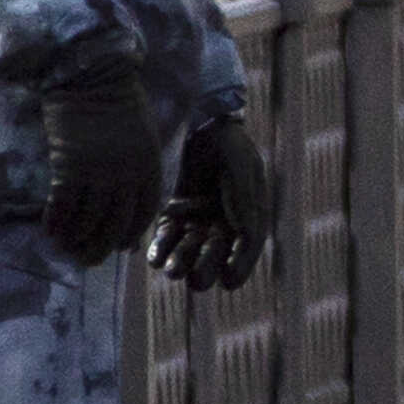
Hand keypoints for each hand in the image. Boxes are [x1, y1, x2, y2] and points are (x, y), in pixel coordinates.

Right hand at [37, 51, 165, 266]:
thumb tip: (127, 189)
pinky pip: (63, 206)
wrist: (90, 74)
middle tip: (90, 257)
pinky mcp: (69, 168)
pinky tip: (50, 231)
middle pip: (116, 224)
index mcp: (149, 164)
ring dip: (77, 238)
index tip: (122, 245)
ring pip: (88, 220)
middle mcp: (126, 174)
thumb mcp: (142, 132)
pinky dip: (56, 222)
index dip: (132, 232)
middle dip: (102, 246)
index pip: (144, 211)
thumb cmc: (117, 98)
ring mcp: (98, 173)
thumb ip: (137, 161)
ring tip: (66, 247)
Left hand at [147, 114, 273, 291]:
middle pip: (214, 260)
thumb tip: (247, 236)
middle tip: (196, 277)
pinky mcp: (171, 217)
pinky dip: (160, 252)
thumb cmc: (227, 144)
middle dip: (205, 271)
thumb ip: (246, 199)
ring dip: (180, 265)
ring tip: (172, 270)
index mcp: (248, 219)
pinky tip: (155, 258)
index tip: (228, 279)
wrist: (198, 124)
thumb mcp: (243, 166)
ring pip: (187, 255)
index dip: (239, 269)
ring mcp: (195, 223)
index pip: (245, 252)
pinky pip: (164, 241)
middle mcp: (222, 226)